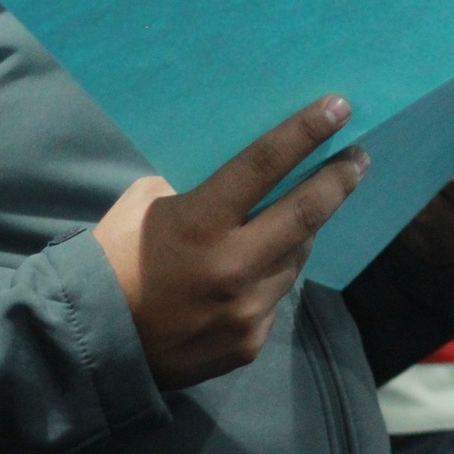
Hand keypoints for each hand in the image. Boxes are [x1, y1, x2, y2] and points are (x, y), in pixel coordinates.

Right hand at [97, 95, 367, 389]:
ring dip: (303, 231)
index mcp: (199, 223)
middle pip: (307, 212)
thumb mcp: (146, 205)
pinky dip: (273, 274)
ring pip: (296, 256)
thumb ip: (200, 190)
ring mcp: (246, 309)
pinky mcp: (251, 341)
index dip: (306, 132)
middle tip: (359, 157)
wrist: (94, 345)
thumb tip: (250, 176)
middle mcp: (232, 266)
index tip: (339, 108)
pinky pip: (277, 295)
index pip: (265, 165)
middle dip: (339, 179)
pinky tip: (261, 267)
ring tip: (304, 212)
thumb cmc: (116, 260)